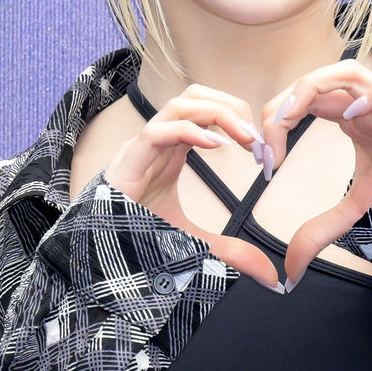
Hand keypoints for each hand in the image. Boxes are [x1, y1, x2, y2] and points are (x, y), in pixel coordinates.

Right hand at [103, 85, 283, 289]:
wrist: (101, 253)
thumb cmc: (138, 237)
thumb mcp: (195, 244)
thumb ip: (232, 252)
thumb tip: (270, 275)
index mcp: (173, 149)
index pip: (207, 111)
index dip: (238, 119)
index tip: (261, 148)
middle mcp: (159, 141)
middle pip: (195, 95)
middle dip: (230, 106)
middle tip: (256, 138)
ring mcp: (142, 148)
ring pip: (179, 104)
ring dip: (217, 113)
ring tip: (244, 138)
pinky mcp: (129, 162)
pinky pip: (158, 131)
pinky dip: (189, 131)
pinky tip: (216, 147)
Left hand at [261, 60, 371, 288]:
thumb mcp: (355, 210)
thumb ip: (321, 232)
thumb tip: (290, 273)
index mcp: (350, 114)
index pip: (302, 99)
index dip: (275, 121)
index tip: (265, 162)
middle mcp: (367, 103)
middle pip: (316, 80)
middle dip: (282, 106)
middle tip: (267, 146)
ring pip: (350, 70)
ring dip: (313, 87)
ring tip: (290, 117)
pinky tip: (351, 114)